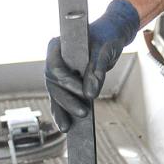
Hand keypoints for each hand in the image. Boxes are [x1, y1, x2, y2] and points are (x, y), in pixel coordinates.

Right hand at [46, 0, 141, 131]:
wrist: (110, 35)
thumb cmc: (106, 37)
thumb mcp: (104, 50)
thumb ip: (96, 70)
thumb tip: (90, 94)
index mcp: (58, 46)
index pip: (55, 67)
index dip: (67, 82)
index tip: (84, 93)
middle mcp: (55, 59)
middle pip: (54, 84)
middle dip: (66, 100)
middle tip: (83, 112)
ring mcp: (59, 71)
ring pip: (55, 94)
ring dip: (62, 110)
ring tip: (69, 127)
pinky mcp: (66, 82)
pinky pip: (61, 98)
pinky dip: (63, 112)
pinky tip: (66, 126)